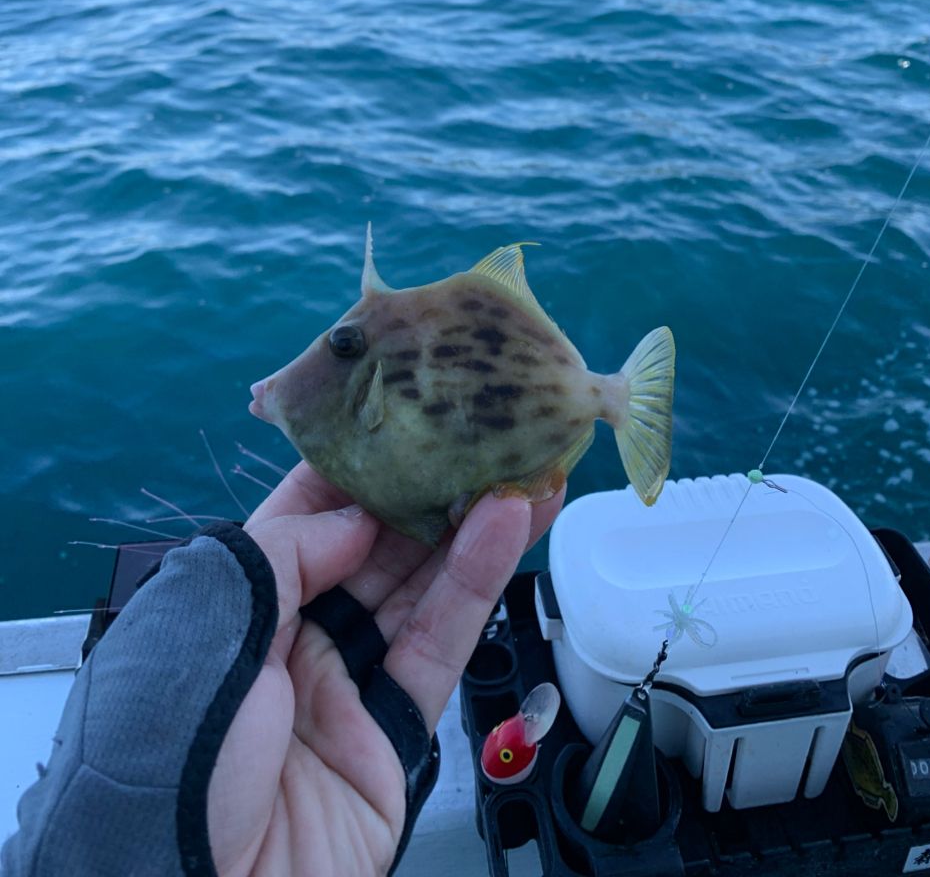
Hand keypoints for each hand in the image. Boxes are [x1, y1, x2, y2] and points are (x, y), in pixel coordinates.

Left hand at [207, 463, 564, 876]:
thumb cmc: (166, 753)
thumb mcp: (203, 626)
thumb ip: (283, 555)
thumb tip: (355, 519)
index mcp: (233, 604)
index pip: (302, 519)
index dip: (357, 468)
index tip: (406, 418)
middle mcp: (292, 637)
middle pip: (374, 549)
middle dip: (429, 492)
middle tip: (485, 436)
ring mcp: (346, 686)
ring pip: (418, 589)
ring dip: (471, 527)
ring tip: (521, 468)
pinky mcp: (393, 735)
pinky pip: (439, 646)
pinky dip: (476, 584)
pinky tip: (507, 527)